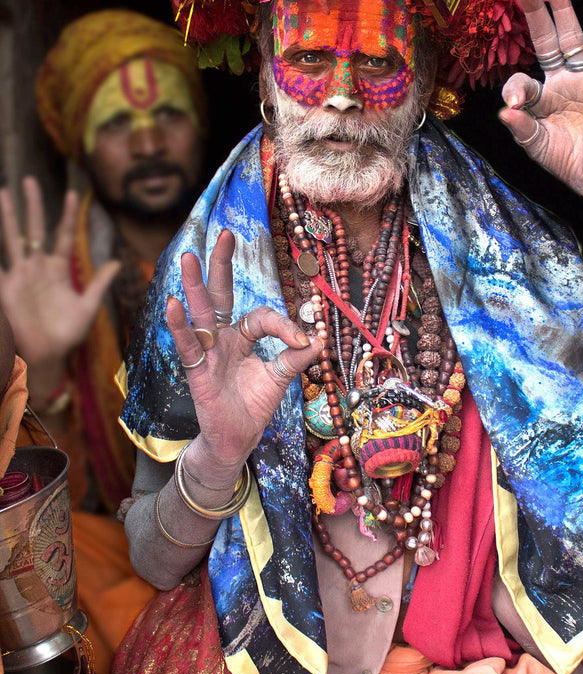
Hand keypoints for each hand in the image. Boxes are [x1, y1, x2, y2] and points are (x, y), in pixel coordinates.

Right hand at [0, 176, 119, 368]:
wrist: (47, 357)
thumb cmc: (67, 334)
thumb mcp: (88, 307)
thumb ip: (99, 283)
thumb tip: (119, 262)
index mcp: (58, 269)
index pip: (63, 235)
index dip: (68, 216)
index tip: (73, 194)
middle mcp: (37, 267)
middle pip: (34, 229)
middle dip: (31, 205)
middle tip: (28, 179)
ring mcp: (19, 275)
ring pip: (12, 239)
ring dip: (8, 216)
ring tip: (3, 192)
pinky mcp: (6, 288)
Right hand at [166, 229, 322, 472]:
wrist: (237, 440)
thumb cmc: (253, 406)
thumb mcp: (280, 378)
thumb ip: (295, 357)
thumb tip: (318, 338)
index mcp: (242, 337)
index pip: (260, 316)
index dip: (283, 325)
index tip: (303, 340)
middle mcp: (222, 338)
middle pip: (220, 295)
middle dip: (221, 265)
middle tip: (224, 233)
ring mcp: (208, 353)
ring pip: (201, 314)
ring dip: (195, 286)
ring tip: (190, 258)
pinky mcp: (198, 372)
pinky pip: (188, 345)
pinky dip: (180, 326)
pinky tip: (173, 304)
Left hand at [499, 0, 582, 203]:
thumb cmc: (567, 160)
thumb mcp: (538, 147)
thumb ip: (523, 129)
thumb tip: (505, 111)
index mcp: (538, 98)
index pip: (521, 80)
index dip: (516, 88)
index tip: (516, 104)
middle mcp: (558, 82)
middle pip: (544, 41)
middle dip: (534, 15)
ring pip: (572, 39)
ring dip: (563, 12)